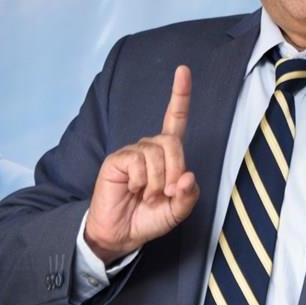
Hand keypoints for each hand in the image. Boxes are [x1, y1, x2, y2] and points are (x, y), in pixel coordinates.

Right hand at [84, 65, 198, 263]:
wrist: (120, 234)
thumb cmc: (148, 218)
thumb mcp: (177, 210)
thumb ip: (188, 195)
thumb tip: (187, 176)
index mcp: (167, 155)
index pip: (175, 119)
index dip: (180, 95)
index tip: (183, 70)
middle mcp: (149, 148)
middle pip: (173, 142)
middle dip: (174, 171)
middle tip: (166, 193)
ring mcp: (132, 153)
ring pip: (157, 154)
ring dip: (158, 182)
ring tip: (147, 195)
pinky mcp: (117, 160)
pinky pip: (138, 162)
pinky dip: (141, 181)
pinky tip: (132, 189)